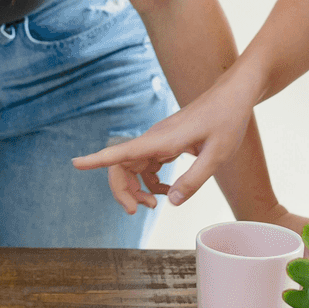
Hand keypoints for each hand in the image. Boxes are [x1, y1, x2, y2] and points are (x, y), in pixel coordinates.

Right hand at [71, 79, 256, 212]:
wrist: (233, 96)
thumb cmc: (227, 120)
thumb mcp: (217, 155)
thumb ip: (193, 180)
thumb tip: (170, 202)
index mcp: (162, 139)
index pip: (121, 151)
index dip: (96, 160)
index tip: (75, 164)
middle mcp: (154, 139)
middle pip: (120, 165)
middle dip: (122, 190)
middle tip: (137, 211)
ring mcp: (158, 140)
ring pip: (131, 167)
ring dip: (135, 189)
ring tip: (152, 205)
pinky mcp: (165, 143)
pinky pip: (146, 165)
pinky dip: (150, 182)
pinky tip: (165, 192)